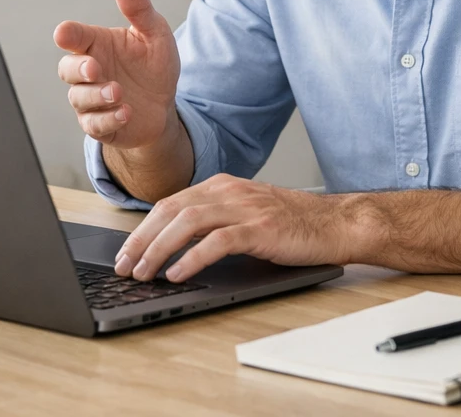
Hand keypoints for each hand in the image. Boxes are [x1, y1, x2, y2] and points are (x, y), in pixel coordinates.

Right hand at [54, 0, 179, 149]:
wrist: (164, 107)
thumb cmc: (154, 66)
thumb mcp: (155, 33)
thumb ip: (139, 8)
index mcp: (97, 44)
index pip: (74, 37)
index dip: (67, 34)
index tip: (64, 33)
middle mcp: (89, 71)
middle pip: (67, 68)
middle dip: (78, 69)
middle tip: (96, 69)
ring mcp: (90, 100)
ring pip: (78, 98)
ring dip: (97, 96)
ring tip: (119, 92)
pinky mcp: (99, 124)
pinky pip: (93, 125)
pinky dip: (108, 119)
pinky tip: (125, 112)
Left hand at [114, 174, 352, 282]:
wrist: (335, 223)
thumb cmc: (291, 225)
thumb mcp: (245, 215)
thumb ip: (214, 222)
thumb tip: (173, 249)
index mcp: (222, 186)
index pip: (170, 204)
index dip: (142, 229)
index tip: (126, 253)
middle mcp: (229, 191)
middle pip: (171, 210)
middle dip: (141, 240)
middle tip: (125, 267)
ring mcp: (245, 208)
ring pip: (188, 223)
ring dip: (160, 249)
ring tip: (145, 273)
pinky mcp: (260, 228)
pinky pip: (217, 241)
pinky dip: (193, 258)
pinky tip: (178, 274)